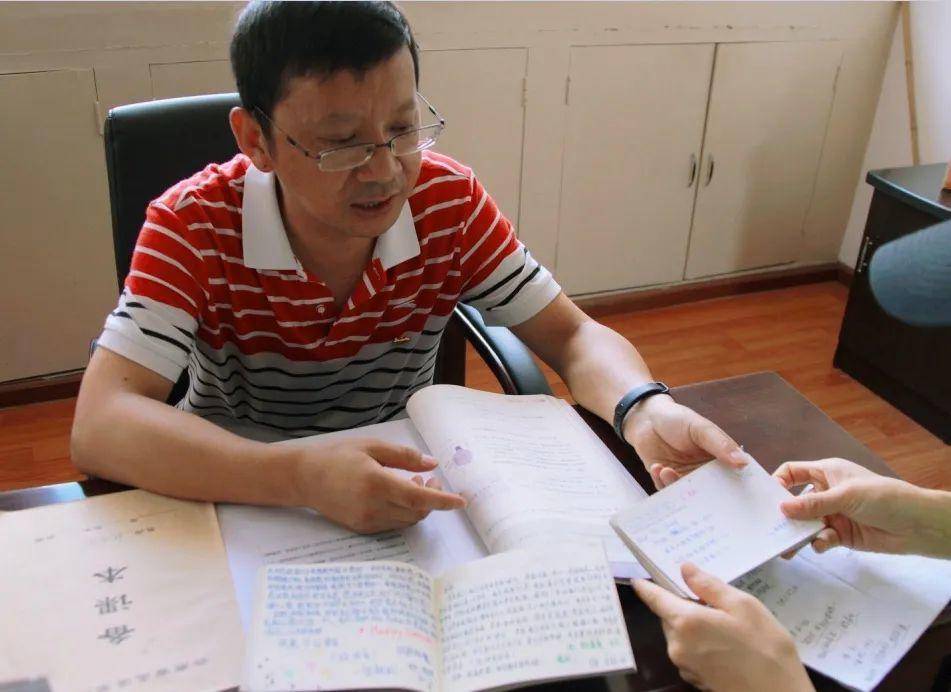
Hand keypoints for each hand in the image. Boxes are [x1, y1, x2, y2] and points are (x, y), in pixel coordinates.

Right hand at [289, 437, 465, 532]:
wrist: (304, 477)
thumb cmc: (337, 456)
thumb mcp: (372, 447)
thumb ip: (404, 456)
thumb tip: (432, 464)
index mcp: (376, 483)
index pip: (418, 497)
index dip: (442, 501)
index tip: (461, 502)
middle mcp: (372, 507)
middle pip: (416, 512)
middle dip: (432, 499)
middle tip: (432, 479)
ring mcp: (366, 521)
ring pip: (407, 521)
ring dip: (419, 506)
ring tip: (415, 483)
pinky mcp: (361, 528)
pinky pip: (393, 524)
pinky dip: (404, 512)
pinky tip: (399, 495)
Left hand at [623, 394, 750, 488]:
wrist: (646, 418)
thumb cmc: (678, 419)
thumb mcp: (702, 428)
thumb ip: (721, 445)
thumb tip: (744, 462)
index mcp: (719, 462)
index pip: (732, 481)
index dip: (735, 492)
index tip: (736, 501)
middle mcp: (703, 475)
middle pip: (709, 495)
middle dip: (704, 499)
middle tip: (698, 499)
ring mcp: (684, 479)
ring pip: (686, 496)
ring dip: (677, 486)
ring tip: (668, 471)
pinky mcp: (665, 482)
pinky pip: (666, 490)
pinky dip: (662, 482)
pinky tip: (658, 468)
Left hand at [634, 563, 812, 691]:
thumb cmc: (766, 648)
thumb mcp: (743, 606)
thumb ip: (710, 586)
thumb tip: (685, 569)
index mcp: (686, 622)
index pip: (655, 598)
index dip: (646, 586)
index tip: (637, 578)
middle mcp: (677, 645)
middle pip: (668, 616)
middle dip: (683, 605)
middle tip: (711, 602)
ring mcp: (684, 665)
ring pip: (679, 634)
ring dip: (693, 625)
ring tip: (725, 626)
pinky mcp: (694, 679)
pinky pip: (688, 651)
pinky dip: (699, 643)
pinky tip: (725, 645)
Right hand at [775, 458, 950, 557]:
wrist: (916, 524)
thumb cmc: (882, 497)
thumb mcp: (845, 495)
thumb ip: (813, 503)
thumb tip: (781, 508)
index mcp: (825, 472)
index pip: (793, 472)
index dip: (779, 483)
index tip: (768, 499)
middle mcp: (826, 492)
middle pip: (795, 502)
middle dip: (784, 515)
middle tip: (769, 528)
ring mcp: (832, 514)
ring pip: (806, 524)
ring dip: (798, 534)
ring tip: (786, 548)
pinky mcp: (840, 534)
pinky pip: (820, 538)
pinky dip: (818, 542)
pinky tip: (822, 544)